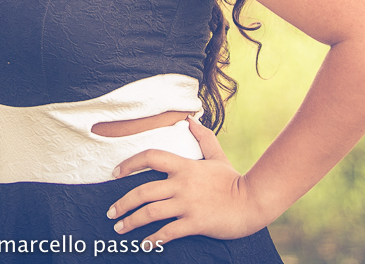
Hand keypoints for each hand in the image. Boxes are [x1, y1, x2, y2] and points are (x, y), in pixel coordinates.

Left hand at [107, 116, 269, 246]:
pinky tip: (144, 244)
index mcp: (185, 166)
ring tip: (120, 229)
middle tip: (111, 212)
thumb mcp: (217, 156)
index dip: (130, 163)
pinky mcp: (195, 223)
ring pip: (151, 213)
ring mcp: (188, 204)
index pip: (151, 157)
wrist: (254, 201)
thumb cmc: (233, 180)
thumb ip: (202, 138)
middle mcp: (182, 184)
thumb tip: (190, 119)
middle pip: (143, 191)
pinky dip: (153, 239)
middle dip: (123, 203)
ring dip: (131, 222)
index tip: (115, 173)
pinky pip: (168, 232)